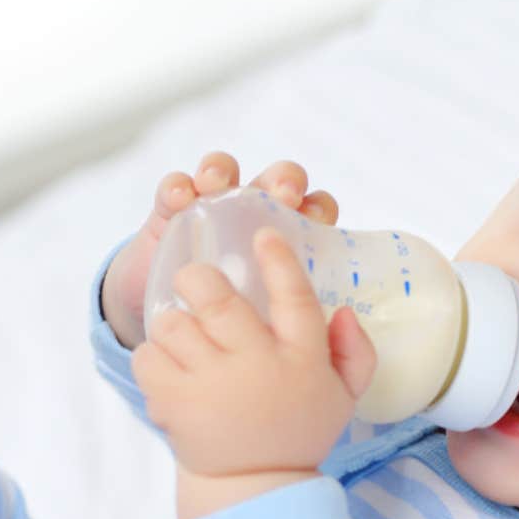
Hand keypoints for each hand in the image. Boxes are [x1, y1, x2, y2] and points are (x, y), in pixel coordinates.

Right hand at [102, 153, 339, 349]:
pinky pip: (175, 191)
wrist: (173, 349)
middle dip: (283, 178)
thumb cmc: (237, 343)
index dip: (317, 208)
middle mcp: (256, 220)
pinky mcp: (171, 217)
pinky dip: (178, 187)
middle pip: (277, 180)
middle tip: (281, 194)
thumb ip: (326, 342)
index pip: (315, 211)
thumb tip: (347, 314)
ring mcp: (213, 213)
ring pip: (226, 172)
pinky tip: (181, 199)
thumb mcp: (281, 346)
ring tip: (216, 184)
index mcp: (291, 244)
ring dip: (224, 169)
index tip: (313, 220)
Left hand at [131, 228, 376, 508]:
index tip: (263, 234)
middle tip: (195, 280)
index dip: (278, 260)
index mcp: (302, 360)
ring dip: (174, 322)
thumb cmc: (297, 429)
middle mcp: (256, 367)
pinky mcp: (174, 404)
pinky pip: (148, 357)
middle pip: (218, 300)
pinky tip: (169, 367)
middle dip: (199, 279)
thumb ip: (354, 351)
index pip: (295, 298)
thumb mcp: (343, 395)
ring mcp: (212, 386)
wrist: (254, 487)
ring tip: (182, 335)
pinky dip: (153, 355)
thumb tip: (342, 310)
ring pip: (174, 324)